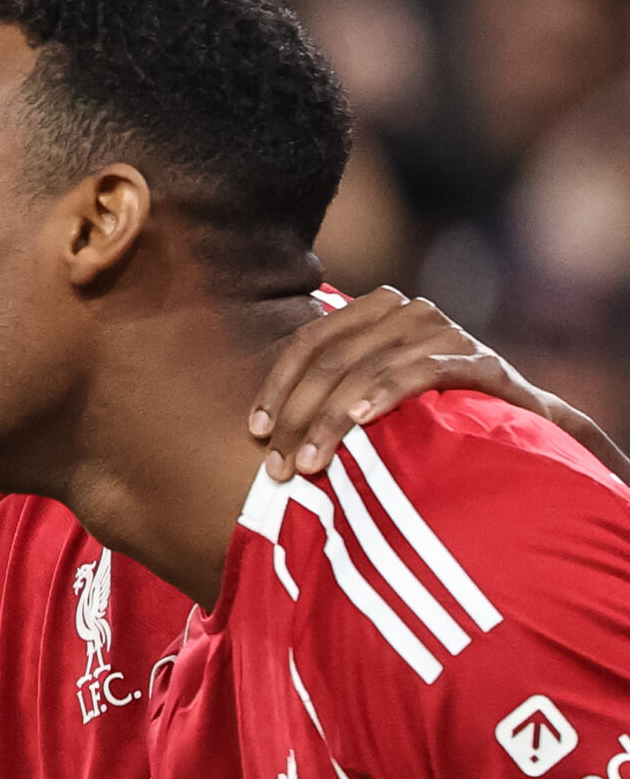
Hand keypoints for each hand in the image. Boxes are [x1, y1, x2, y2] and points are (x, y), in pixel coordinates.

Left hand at [252, 288, 579, 479]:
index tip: (256, 431)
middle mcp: (411, 312)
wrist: (523, 425)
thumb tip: (256, 430)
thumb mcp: (371, 396)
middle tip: (278, 468)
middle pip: (333, 360)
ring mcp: (447, 333)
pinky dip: (386, 394)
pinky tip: (360, 422)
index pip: (311, 339)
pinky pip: (422, 372)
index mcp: (378, 310)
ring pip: (368, 369)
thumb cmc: (429, 414)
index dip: (277, 385)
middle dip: (298, 417)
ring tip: (309, 464)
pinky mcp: (481, 361)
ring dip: (331, 421)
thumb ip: (327, 393)